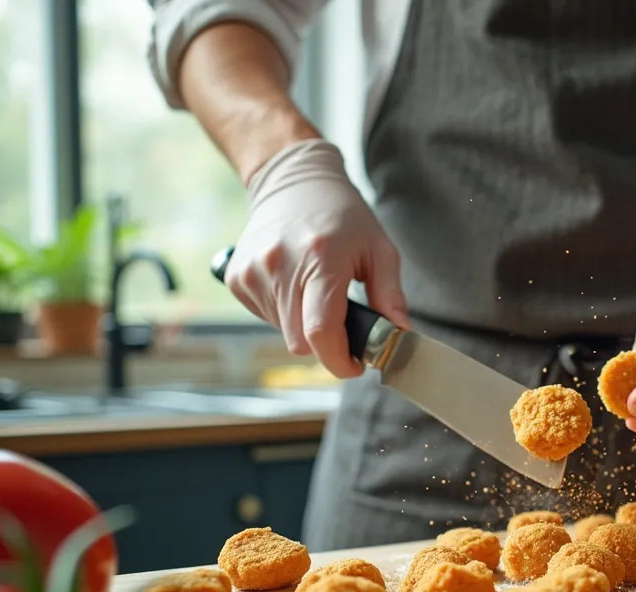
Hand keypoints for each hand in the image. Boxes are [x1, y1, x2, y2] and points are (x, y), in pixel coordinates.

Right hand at [224, 139, 408, 377]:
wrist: (294, 182)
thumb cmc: (342, 215)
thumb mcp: (379, 249)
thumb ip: (390, 296)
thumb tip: (399, 334)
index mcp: (320, 259)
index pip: (321, 333)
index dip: (339, 361)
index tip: (356, 365)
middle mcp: (279, 266)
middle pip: (301, 343)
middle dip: (326, 346)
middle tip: (344, 327)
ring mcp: (253, 273)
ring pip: (284, 334)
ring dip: (305, 328)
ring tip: (318, 295)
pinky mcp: (236, 278)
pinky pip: (266, 318)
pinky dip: (285, 315)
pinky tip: (296, 288)